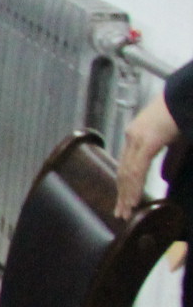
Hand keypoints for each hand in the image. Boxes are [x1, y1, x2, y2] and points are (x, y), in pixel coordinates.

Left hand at [116, 92, 178, 217]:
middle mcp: (132, 136)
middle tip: (120, 213)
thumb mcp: (176, 140)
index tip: (123, 201)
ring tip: (126, 211)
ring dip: (126, 193)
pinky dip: (134, 185)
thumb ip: (170, 160)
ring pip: (127, 172)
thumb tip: (164, 178)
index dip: (124, 185)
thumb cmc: (185, 113)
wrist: (189, 93)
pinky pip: (137, 168)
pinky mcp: (148, 140)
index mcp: (136, 135)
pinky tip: (133, 198)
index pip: (126, 165)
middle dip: (122, 193)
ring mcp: (138, 137)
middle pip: (123, 171)